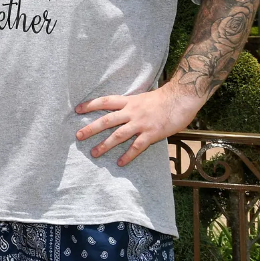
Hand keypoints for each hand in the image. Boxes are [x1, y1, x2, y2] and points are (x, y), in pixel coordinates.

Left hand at [74, 84, 197, 166]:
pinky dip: (128, 155)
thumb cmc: (166, 98)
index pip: (106, 101)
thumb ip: (133, 106)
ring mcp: (141, 123)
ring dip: (105, 145)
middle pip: (107, 120)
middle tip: (78, 136)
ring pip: (118, 135)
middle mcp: (132, 111)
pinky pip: (137, 146)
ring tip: (94, 153)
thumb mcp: (144, 98)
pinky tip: (120, 163)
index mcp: (130, 101)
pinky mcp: (151, 133)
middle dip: (91, 128)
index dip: (91, 105)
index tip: (77, 110)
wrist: (182, 97)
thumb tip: (124, 112)